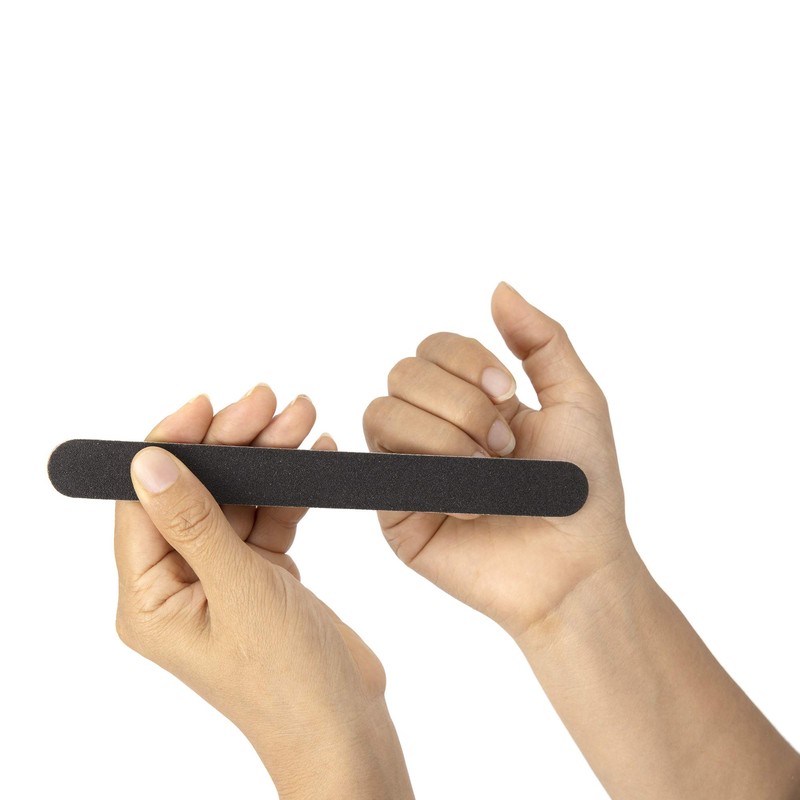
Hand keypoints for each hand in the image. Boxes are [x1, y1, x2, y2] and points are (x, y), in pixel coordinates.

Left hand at [114, 387, 412, 797]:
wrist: (346, 727)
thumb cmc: (288, 682)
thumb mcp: (239, 592)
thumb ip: (195, 523)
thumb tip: (147, 462)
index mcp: (151, 598)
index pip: (144, 502)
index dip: (172, 445)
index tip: (208, 405)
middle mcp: (181, 584)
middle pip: (196, 490)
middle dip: (232, 442)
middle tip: (269, 401)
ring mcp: (224, 578)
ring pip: (238, 497)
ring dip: (269, 457)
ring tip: (303, 417)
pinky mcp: (262, 576)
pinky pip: (269, 516)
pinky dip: (292, 488)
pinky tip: (316, 456)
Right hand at [363, 282, 636, 641]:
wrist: (576, 567)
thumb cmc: (582, 491)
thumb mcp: (577, 399)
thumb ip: (542, 340)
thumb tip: (498, 289)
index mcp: (470, 400)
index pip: (434, 347)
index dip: (467, 360)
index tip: (510, 395)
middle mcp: (433, 428)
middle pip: (404, 371)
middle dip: (460, 401)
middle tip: (504, 444)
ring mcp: (409, 467)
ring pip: (382, 409)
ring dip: (444, 433)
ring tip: (488, 470)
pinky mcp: (394, 508)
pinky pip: (381, 461)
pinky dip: (430, 468)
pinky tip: (471, 499)